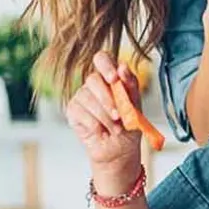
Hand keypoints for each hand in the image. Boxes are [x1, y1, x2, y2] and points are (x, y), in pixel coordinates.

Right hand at [66, 52, 141, 173]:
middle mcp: (94, 84)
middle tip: (120, 116)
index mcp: (111, 77)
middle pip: (92, 79)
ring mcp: (81, 96)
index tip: (114, 79)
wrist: (120, 150)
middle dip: (108, 100)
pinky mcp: (73, 111)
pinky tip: (102, 133)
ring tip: (116, 129)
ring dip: (105, 117)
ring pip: (88, 99)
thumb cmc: (129, 125)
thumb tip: (123, 67)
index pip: (102, 58)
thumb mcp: (136, 106)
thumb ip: (130, 86)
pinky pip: (81, 113)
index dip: (106, 66)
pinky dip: (95, 125)